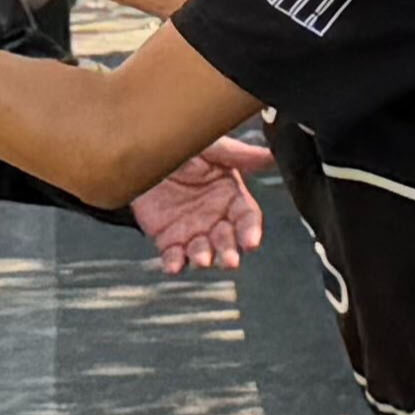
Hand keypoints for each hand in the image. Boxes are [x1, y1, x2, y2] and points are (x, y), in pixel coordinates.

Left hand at [131, 135, 272, 271]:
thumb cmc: (183, 150)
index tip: (251, 242)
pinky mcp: (169, 240)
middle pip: (228, 241)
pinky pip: (174, 256)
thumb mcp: (210, 147)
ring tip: (202, 260)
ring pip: (203, 252)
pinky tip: (173, 266)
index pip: (247, 218)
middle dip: (229, 252)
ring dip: (204, 259)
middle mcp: (215, 218)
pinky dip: (174, 264)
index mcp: (231, 197)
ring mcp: (192, 231)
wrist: (144, 156)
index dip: (251, 231)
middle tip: (230, 261)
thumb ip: (238, 155)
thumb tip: (270, 155)